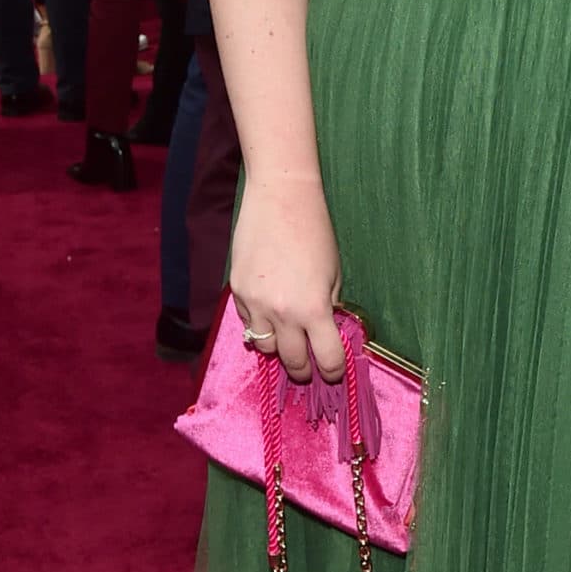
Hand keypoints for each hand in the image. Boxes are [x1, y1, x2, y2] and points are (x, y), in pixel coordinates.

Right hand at [231, 176, 346, 383]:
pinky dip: (259, 325)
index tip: (333, 372)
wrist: (280, 199)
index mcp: (313, 309)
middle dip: (304, 370)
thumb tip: (325, 330)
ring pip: (265, 348)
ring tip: (287, 339)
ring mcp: (255, 304)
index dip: (333, 371)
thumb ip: (328, 306)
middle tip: (309, 369)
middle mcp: (281, 313)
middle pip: (292, 362)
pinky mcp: (236, 292)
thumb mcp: (333, 273)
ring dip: (278, 348)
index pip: (326, 357)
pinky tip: (269, 314)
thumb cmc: (315, 232)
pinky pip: (248, 323)